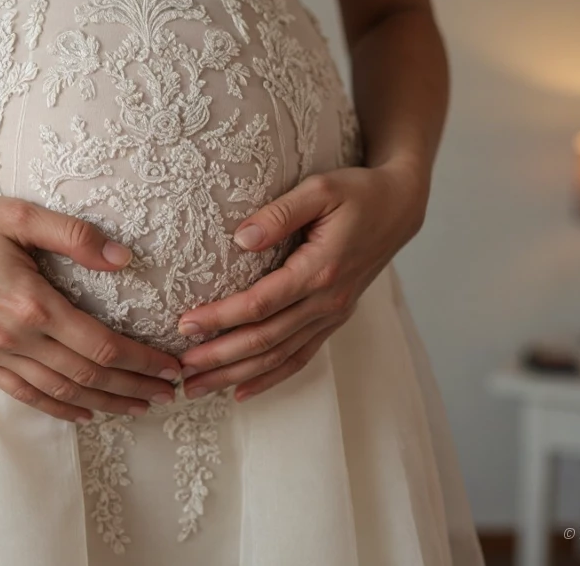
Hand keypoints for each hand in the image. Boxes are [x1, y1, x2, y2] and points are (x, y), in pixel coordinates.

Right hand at [0, 184, 181, 422]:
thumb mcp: (20, 214)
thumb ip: (75, 236)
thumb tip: (124, 258)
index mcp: (32, 303)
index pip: (102, 345)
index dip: (141, 360)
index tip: (170, 365)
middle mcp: (14, 337)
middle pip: (88, 375)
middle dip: (134, 386)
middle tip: (169, 393)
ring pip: (59, 391)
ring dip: (104, 403)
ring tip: (138, 407)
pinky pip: (23, 393)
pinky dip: (57, 407)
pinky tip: (82, 413)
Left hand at [175, 160, 428, 401]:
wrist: (399, 208)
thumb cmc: (357, 193)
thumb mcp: (320, 189)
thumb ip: (279, 214)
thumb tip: (240, 238)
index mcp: (320, 269)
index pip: (260, 304)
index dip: (220, 318)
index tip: (184, 325)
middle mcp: (327, 301)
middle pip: (265, 340)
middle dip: (219, 358)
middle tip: (179, 369)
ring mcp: (332, 315)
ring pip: (279, 357)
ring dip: (236, 375)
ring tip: (197, 388)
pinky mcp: (333, 319)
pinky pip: (300, 357)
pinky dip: (270, 378)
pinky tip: (242, 391)